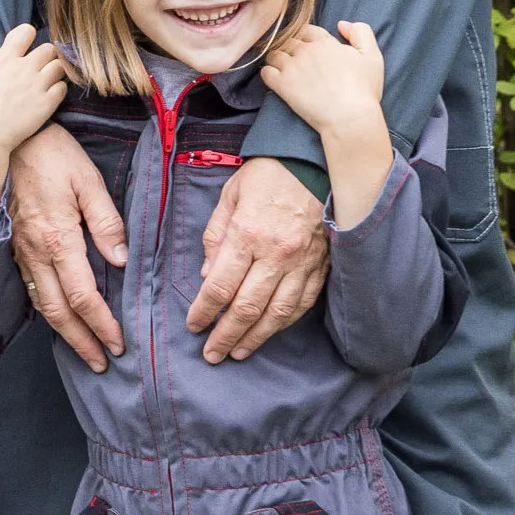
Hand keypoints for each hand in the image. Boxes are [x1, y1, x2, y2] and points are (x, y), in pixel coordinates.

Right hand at [0, 25, 73, 227]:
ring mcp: (38, 85)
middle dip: (46, 56)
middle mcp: (24, 68)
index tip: (25, 45)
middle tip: (40, 67)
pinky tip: (50, 97)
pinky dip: (59, 90)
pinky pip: (63, 88)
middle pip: (49, 49)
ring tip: (48, 81)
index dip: (28, 35)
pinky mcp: (47, 104)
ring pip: (60, 67)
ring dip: (55, 72)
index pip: (25, 32)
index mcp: (4, 60)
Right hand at [6, 123, 130, 368]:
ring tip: (83, 349)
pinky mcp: (14, 246)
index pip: (82, 295)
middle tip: (101, 362)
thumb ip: (106, 221)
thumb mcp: (87, 180)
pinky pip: (31, 288)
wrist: (6, 140)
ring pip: (41, 304)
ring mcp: (21, 251)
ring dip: (63, 332)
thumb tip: (119, 259)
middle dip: (81, 341)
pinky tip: (59, 317)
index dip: (101, 323)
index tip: (118, 342)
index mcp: (57, 238)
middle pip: (58, 311)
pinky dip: (47, 311)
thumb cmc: (52, 154)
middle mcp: (35, 252)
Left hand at [189, 152, 335, 361]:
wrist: (315, 160)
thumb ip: (215, 237)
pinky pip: (303, 303)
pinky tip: (271, 331)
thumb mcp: (230, 196)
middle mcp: (275, 254)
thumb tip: (209, 276)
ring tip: (238, 352)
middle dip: (226, 335)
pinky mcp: (320, 265)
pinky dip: (285, 322)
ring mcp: (301, 262)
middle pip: (247, 307)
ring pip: (277, 312)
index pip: (220, 286)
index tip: (194, 326)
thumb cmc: (267, 174)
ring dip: (256, 337)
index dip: (204, 311)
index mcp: (247, 234)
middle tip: (212, 354)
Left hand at [258, 18, 386, 138]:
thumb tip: (341, 24)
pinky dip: (268, 74)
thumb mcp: (372, 56)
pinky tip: (275, 80)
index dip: (305, 37)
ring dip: (276, 59)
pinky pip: (266, 72)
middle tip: (293, 60)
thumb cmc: (364, 90)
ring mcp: (292, 67)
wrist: (350, 117)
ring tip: (282, 69)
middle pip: (288, 41)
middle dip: (289, 48)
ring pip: (274, 54)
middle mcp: (306, 51)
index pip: (307, 30)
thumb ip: (361, 32)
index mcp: (325, 43)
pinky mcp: (282, 85)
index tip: (307, 47)